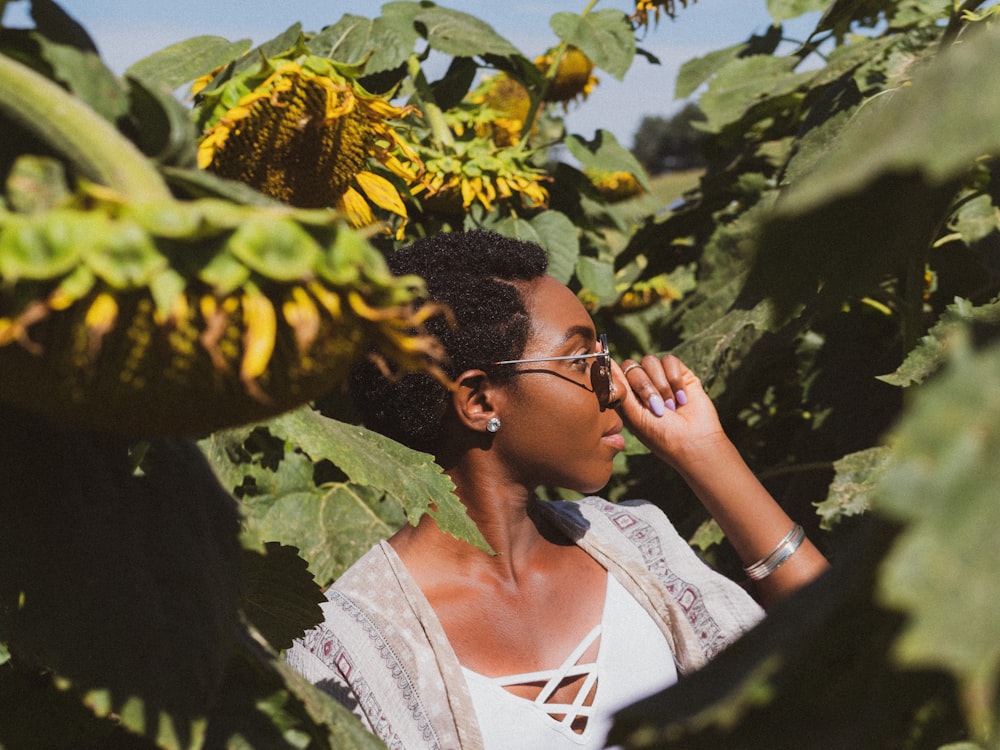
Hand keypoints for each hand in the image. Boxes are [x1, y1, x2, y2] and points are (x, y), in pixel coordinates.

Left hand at [612, 354, 728, 469]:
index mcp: (627, 396)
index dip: (610, 365)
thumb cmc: (661, 435)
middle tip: (657, 408)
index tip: (599, 353)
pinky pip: (670, 360)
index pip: (614, 372)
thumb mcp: (633, 415)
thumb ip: (619, 388)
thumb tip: (604, 361)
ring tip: (671, 406)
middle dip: (645, 386)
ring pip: (650, 361)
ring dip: (661, 385)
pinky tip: (682, 399)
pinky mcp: (680, 374)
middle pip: (632, 366)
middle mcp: (642, 386)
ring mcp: (661, 379)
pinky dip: (675, 380)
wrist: (695, 442)